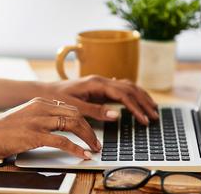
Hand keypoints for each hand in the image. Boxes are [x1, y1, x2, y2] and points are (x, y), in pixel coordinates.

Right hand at [0, 97, 100, 159]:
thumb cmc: (0, 129)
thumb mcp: (24, 116)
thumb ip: (41, 117)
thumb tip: (59, 126)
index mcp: (39, 102)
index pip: (70, 108)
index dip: (84, 120)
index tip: (91, 131)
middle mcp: (41, 108)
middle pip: (75, 114)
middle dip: (90, 129)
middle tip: (96, 142)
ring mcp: (38, 120)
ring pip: (73, 125)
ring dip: (87, 138)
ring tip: (94, 148)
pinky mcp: (34, 135)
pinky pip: (63, 141)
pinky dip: (76, 149)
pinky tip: (83, 154)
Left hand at [42, 75, 157, 124]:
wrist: (45, 91)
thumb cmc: (56, 98)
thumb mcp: (74, 107)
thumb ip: (95, 111)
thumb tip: (117, 116)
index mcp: (96, 83)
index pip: (123, 94)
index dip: (136, 108)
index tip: (145, 119)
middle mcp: (101, 80)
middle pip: (130, 89)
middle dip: (144, 102)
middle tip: (155, 116)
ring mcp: (101, 82)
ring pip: (128, 86)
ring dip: (141, 97)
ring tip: (152, 108)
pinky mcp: (99, 87)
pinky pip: (121, 88)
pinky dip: (132, 94)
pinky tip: (138, 99)